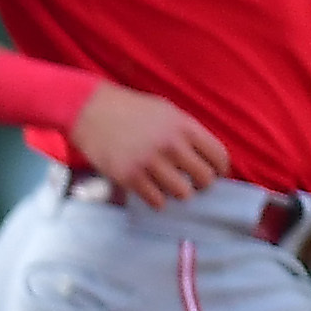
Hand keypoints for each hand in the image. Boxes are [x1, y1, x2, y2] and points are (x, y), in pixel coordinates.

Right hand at [70, 82, 229, 206]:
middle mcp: (171, 145)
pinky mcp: (129, 177)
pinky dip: (157, 199)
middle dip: (201, 184)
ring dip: (179, 193)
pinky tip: (151, 191)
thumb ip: (187, 133)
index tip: (215, 174)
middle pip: (205, 179)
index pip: (219, 156)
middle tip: (191, 182)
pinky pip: (156, 200)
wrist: (90, 110)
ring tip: (170, 187)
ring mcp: (150, 162)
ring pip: (183, 193)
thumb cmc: (130, 110)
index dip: (220, 169)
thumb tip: (206, 158)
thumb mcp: (166, 111)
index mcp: (184, 126)